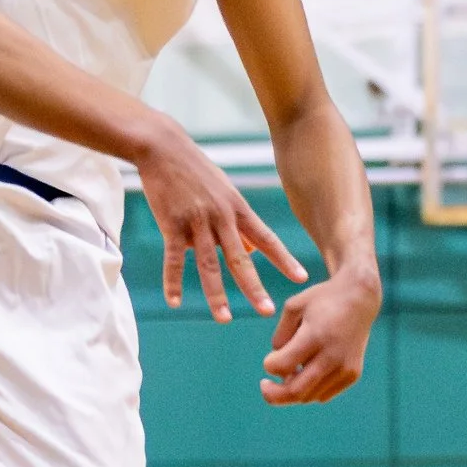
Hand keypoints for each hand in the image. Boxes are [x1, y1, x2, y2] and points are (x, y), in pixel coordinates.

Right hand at [135, 123, 305, 325]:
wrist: (164, 148)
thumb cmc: (196, 171)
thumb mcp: (225, 192)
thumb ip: (237, 223)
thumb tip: (251, 252)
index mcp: (238, 209)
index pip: (267, 239)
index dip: (284, 259)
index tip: (301, 278)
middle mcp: (222, 217)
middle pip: (240, 258)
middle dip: (254, 287)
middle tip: (267, 311)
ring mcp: (196, 221)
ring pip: (209, 264)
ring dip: (216, 294)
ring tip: (224, 318)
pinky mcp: (171, 224)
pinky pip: (174, 259)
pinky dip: (173, 282)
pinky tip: (174, 302)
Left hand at [260, 264, 379, 405]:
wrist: (360, 298)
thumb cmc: (320, 301)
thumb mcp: (293, 308)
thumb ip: (280, 337)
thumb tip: (278, 370)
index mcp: (315, 336)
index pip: (282, 366)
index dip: (270, 365)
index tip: (270, 358)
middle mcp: (332, 356)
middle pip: (296, 391)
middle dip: (273, 394)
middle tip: (264, 386)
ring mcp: (345, 368)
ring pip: (309, 396)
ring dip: (292, 390)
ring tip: (288, 374)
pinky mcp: (352, 374)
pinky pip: (323, 395)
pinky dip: (310, 389)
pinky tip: (305, 374)